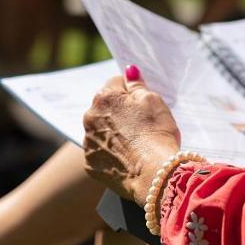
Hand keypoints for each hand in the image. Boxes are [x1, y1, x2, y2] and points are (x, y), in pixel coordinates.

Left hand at [83, 74, 181, 204]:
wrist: (154, 174)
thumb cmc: (156, 133)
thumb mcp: (152, 101)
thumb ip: (136, 84)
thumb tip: (129, 71)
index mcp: (104, 98)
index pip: (116, 83)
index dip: (132, 92)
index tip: (143, 104)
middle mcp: (89, 119)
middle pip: (105, 107)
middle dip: (120, 112)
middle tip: (142, 125)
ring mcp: (88, 143)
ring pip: (102, 131)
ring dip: (114, 133)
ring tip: (137, 144)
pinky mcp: (90, 165)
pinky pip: (101, 153)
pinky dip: (112, 154)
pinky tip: (129, 158)